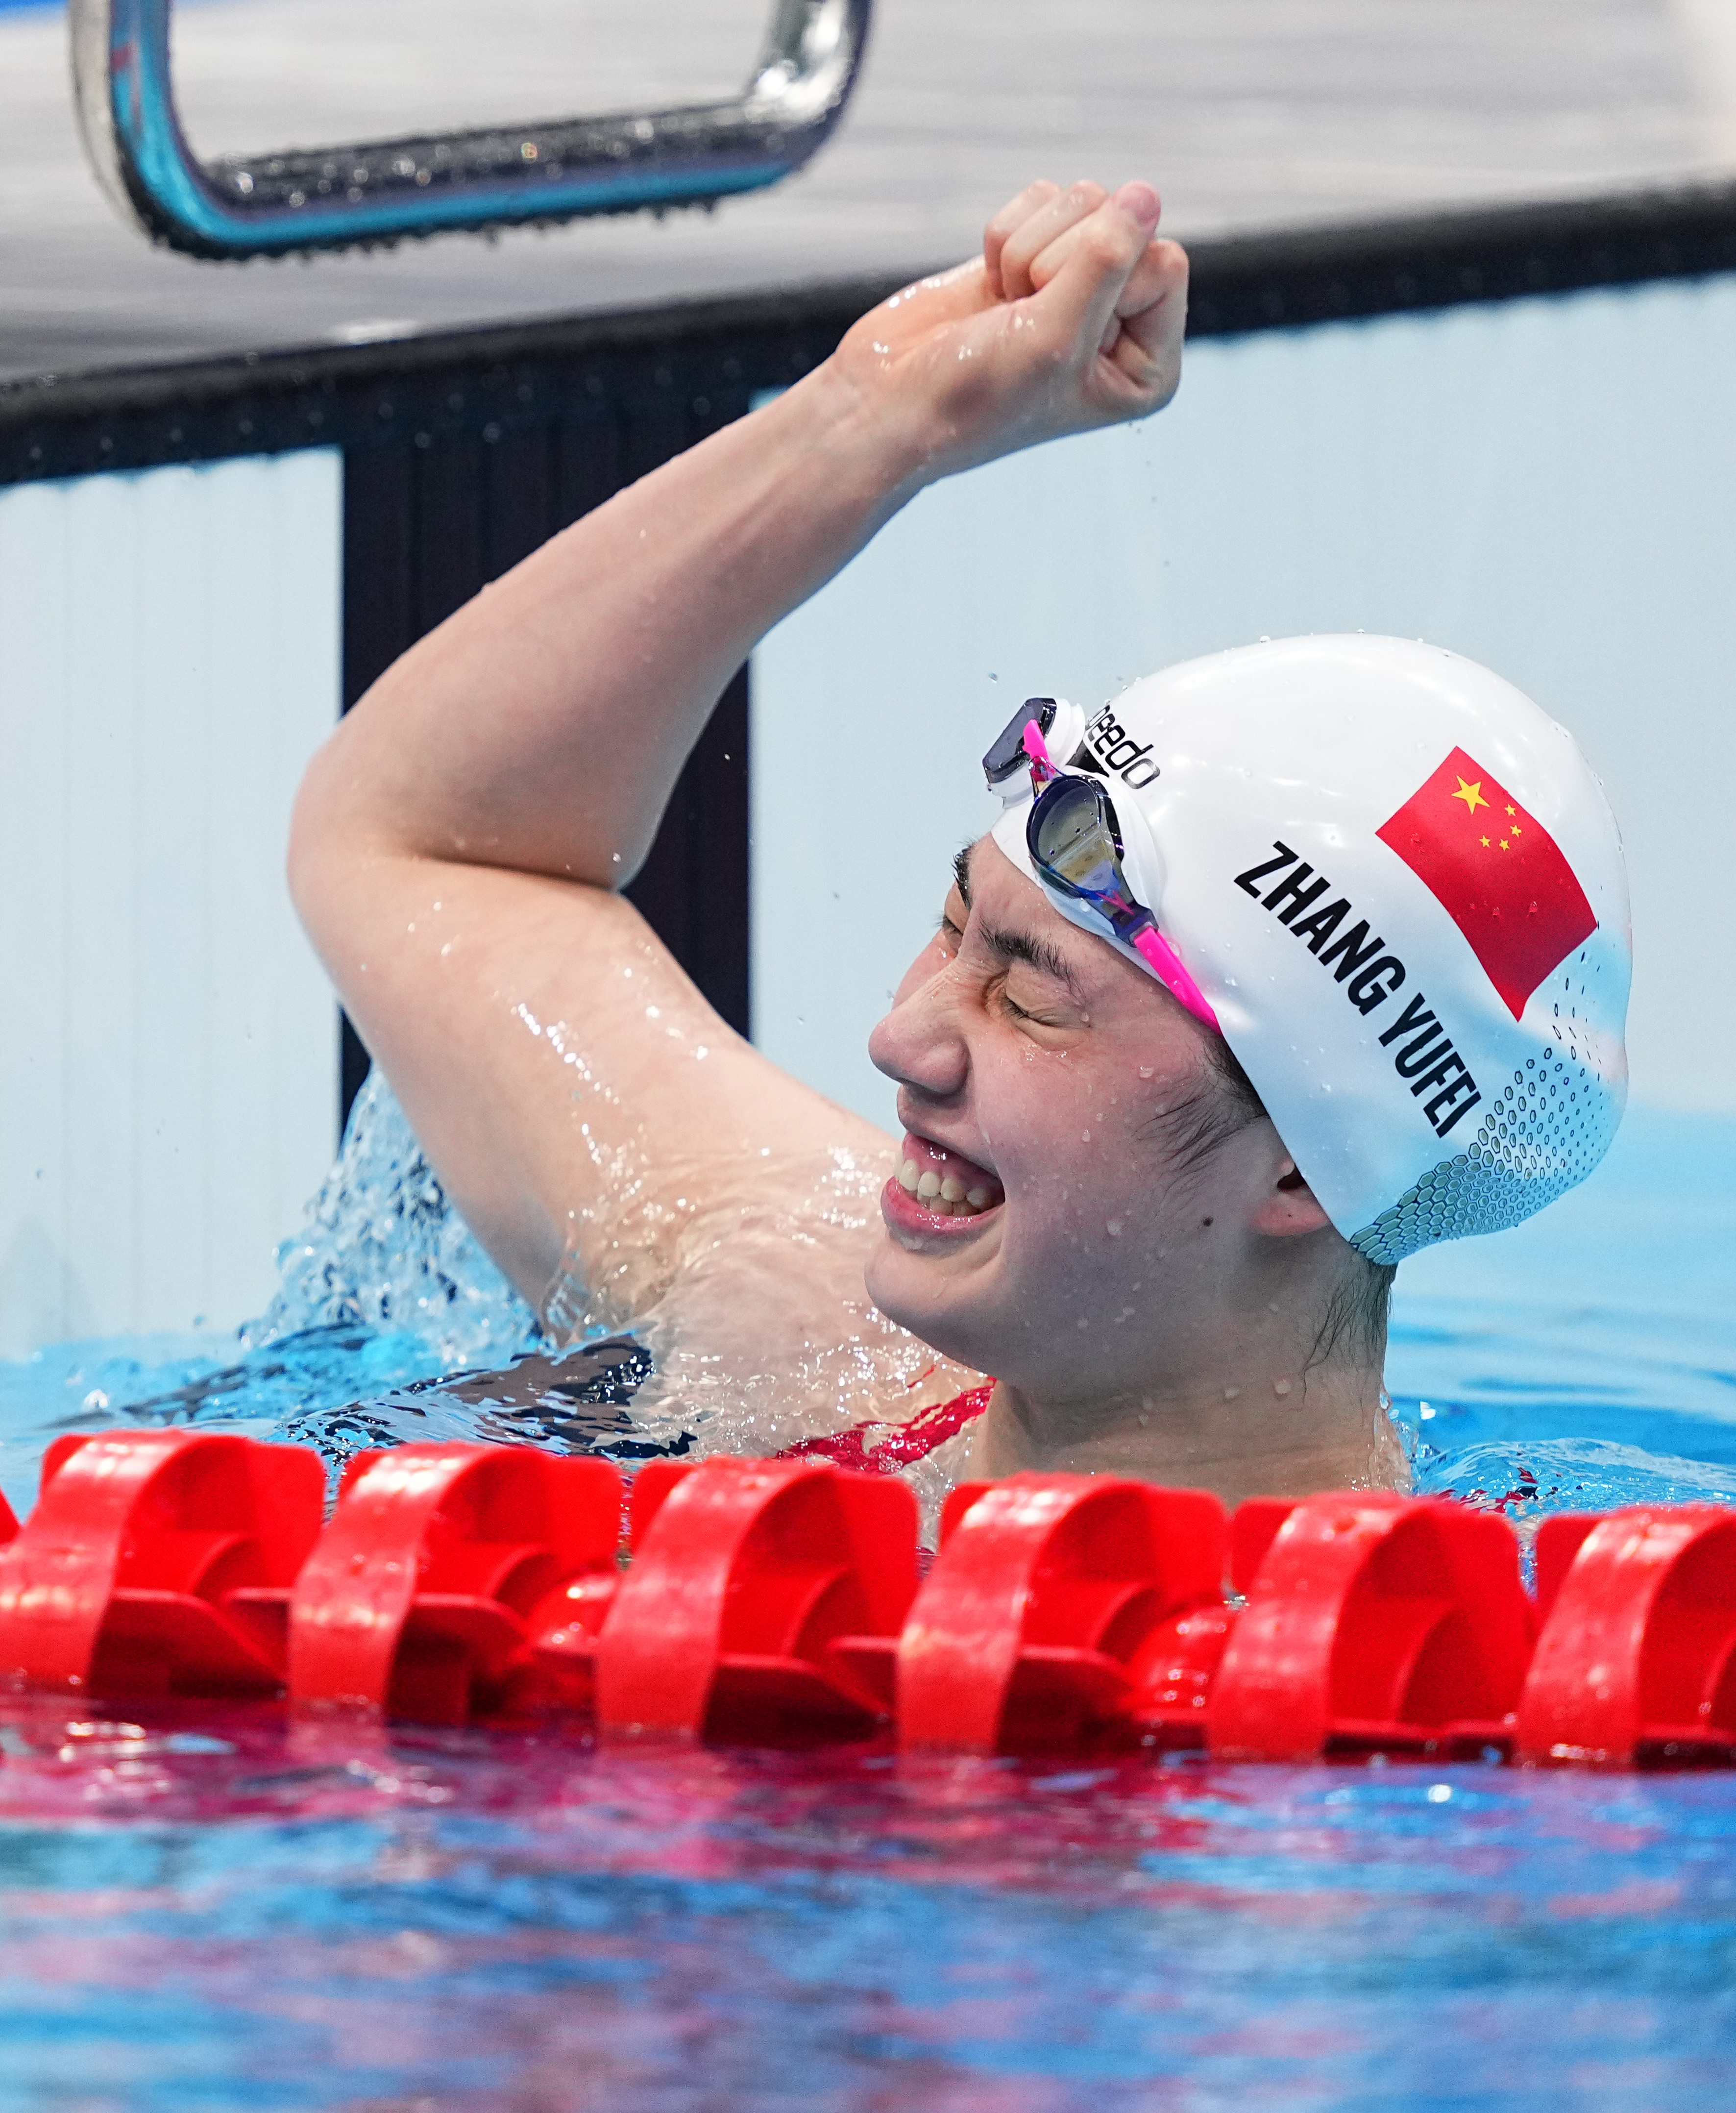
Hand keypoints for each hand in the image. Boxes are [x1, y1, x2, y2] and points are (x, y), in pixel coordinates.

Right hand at [831, 179, 1188, 484]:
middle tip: (1020, 320)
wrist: (892, 403)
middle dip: (1058, 263)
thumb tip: (1146, 193)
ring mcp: (1078, 284)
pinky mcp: (1033, 256)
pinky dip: (1003, 237)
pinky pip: (1040, 199)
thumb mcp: (1055, 336)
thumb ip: (1108, 261)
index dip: (1105, 279)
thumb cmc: (977, 395)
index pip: (1164, 261)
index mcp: (1149, 364)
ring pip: (1082, 202)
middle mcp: (1124, 320)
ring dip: (1026, 252)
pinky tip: (989, 288)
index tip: (1059, 328)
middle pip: (1124, 224)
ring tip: (1004, 308)